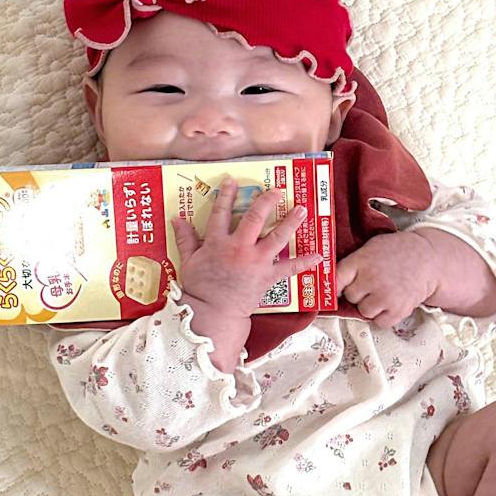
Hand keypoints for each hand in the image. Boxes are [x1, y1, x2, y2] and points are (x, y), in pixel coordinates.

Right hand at [171, 178, 322, 320]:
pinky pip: (289, 268)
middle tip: (278, 190)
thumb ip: (185, 239)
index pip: (222, 212)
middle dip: (267, 201)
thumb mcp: (188, 262)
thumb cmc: (199, 289)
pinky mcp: (268, 277)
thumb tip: (176, 219)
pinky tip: (319, 255)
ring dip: (291, 221)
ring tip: (302, 210)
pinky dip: (305, 262)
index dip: (227, 195)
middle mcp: (239, 248)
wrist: (213, 313)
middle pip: (256, 217)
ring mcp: (256, 262)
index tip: (233, 181)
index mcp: (217, 242)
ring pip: (277, 237)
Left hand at [336, 231, 439, 328]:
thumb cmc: (397, 251)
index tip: (336, 289)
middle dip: (358, 293)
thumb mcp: (371, 247)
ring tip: (381, 293)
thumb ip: (353, 262)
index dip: (334, 285)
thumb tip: (330, 278)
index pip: (336, 279)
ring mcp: (384, 296)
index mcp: (362, 260)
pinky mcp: (398, 310)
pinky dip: (383, 315)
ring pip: (363, 311)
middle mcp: (371, 279)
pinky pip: (379, 322)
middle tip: (370, 285)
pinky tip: (389, 302)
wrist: (429, 259)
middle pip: (350, 296)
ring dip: (370, 305)